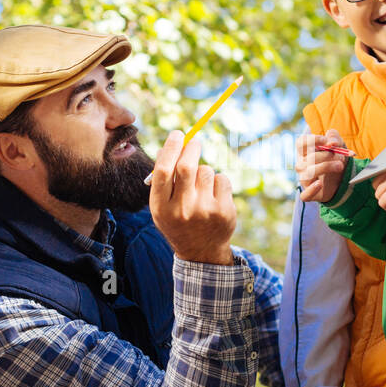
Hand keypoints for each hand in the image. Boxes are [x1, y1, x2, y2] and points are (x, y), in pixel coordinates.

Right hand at [149, 130, 235, 264]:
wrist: (201, 252)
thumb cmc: (179, 221)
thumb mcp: (163, 206)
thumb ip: (163, 180)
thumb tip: (171, 145)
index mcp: (161, 208)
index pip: (163, 171)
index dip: (170, 148)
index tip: (177, 134)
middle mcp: (182, 210)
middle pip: (187, 166)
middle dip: (191, 148)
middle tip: (194, 141)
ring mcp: (205, 211)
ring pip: (206, 171)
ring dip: (204, 171)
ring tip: (202, 186)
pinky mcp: (224, 211)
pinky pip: (222, 179)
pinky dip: (218, 181)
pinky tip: (214, 196)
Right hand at [295, 129, 347, 202]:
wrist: (341, 179)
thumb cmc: (335, 159)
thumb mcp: (338, 145)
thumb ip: (334, 138)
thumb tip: (331, 142)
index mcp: (305, 152)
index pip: (301, 143)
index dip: (313, 140)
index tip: (326, 141)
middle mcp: (302, 166)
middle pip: (309, 158)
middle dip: (327, 155)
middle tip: (341, 157)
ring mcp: (304, 180)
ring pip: (309, 173)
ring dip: (326, 167)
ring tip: (340, 166)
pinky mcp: (309, 194)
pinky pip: (305, 195)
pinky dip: (312, 189)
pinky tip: (320, 184)